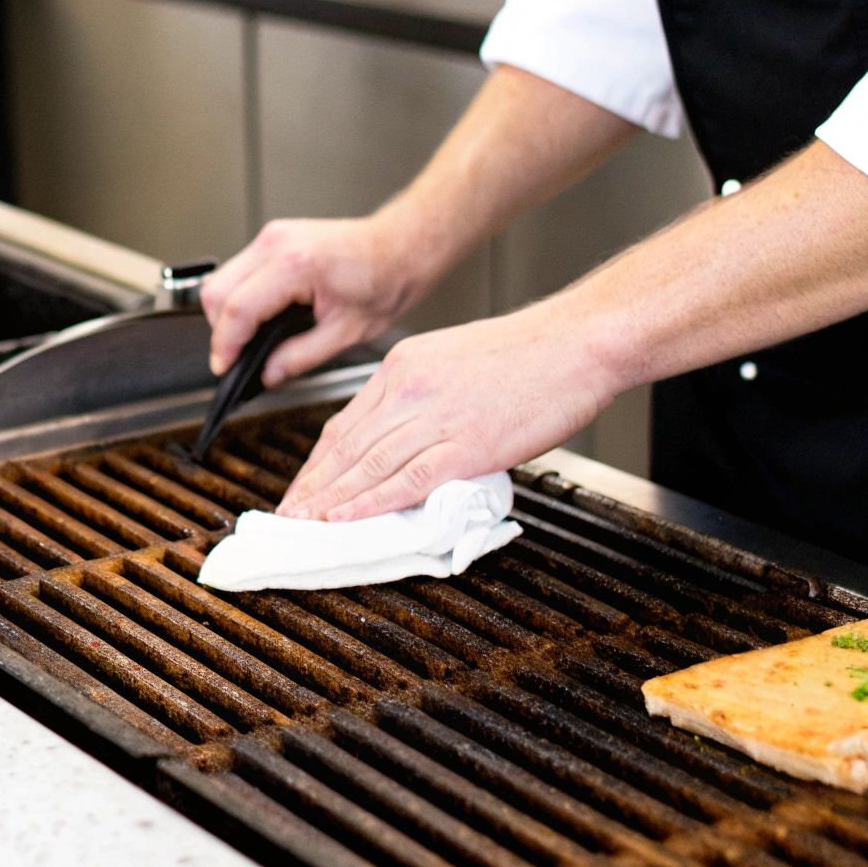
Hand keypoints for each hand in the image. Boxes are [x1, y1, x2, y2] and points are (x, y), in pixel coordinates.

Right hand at [202, 217, 434, 386]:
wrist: (401, 246)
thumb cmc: (386, 279)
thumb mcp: (346, 332)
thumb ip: (299, 357)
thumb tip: (267, 373)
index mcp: (296, 265)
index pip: (237, 310)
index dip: (225, 345)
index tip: (224, 368)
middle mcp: (276, 244)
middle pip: (216, 292)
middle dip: (221, 331)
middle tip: (236, 359)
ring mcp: (272, 237)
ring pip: (220, 279)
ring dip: (227, 313)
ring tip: (249, 339)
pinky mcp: (273, 238)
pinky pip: (237, 270)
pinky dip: (238, 296)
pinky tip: (259, 315)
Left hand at [281, 305, 616, 520]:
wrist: (579, 341)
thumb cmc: (529, 353)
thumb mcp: (452, 360)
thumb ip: (421, 396)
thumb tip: (403, 434)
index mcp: (402, 368)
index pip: (344, 423)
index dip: (317, 463)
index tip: (302, 487)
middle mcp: (408, 389)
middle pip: (345, 447)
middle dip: (312, 487)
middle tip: (288, 516)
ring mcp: (435, 417)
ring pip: (366, 464)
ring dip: (331, 500)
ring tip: (306, 525)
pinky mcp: (466, 444)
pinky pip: (406, 478)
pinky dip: (371, 502)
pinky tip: (348, 519)